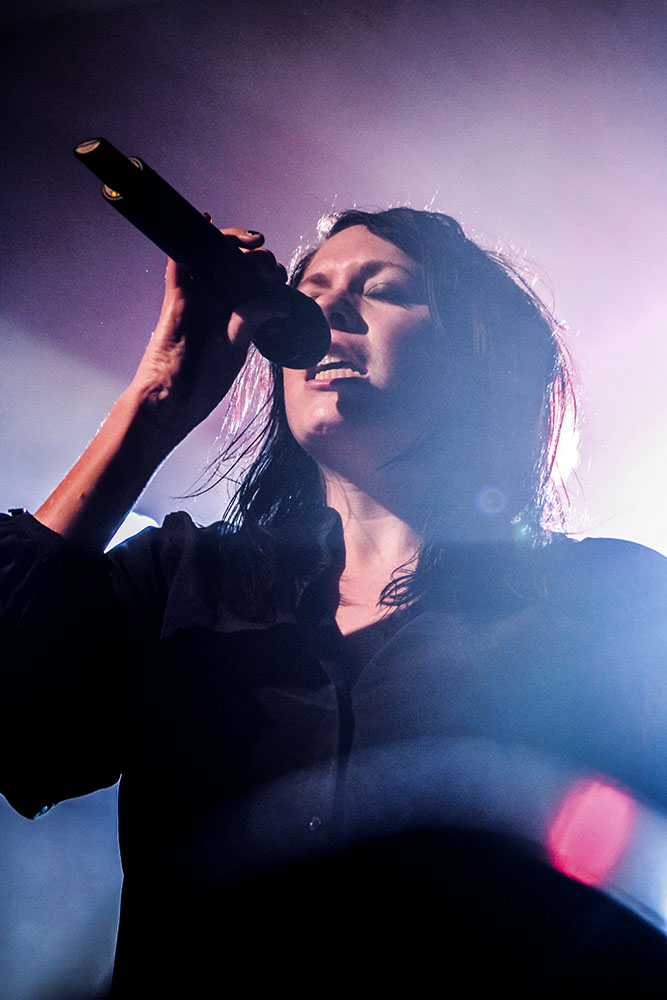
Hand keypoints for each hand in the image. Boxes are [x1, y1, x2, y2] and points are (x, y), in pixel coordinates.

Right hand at [130, 226, 289, 441]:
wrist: (171, 401)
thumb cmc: (201, 382)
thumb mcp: (236, 349)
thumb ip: (254, 320)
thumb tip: (282, 301)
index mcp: (234, 315)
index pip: (254, 283)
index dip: (269, 273)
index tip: (279, 277)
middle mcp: (215, 301)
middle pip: (237, 264)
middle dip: (257, 257)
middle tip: (267, 267)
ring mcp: (195, 295)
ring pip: (212, 254)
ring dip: (233, 241)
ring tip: (253, 242)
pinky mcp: (176, 294)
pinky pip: (181, 258)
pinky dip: (190, 237)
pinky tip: (205, 220)